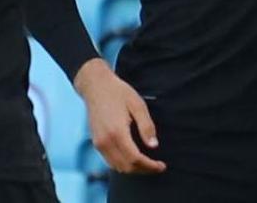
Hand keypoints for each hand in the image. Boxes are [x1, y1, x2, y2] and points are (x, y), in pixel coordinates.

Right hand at [74, 59, 164, 174]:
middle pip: (126, 167)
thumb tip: (154, 146)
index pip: (135, 159)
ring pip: (117, 167)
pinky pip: (110, 161)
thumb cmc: (118, 92)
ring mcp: (98, 143)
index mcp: (117, 132)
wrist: (96, 86)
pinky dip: (123, 164)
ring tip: (148, 164)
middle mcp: (105, 142)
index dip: (149, 166)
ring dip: (133, 169)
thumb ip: (146, 126)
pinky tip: (134, 158)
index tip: (161, 166)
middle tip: (157, 166)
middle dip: (143, 170)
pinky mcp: (96, 142)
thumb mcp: (138, 104)